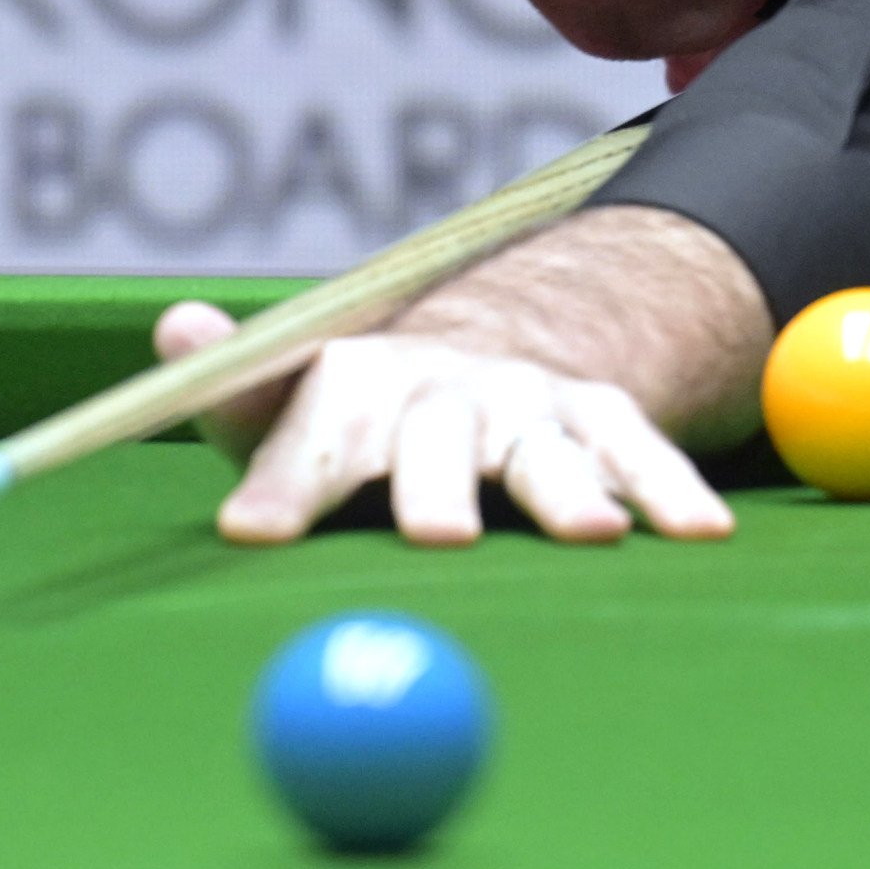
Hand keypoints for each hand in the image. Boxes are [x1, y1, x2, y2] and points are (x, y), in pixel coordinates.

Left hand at [151, 305, 731, 546]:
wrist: (487, 351)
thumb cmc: (365, 414)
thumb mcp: (290, 403)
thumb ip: (234, 391)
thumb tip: (174, 330)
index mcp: (352, 389)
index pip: (311, 431)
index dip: (283, 481)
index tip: (249, 535)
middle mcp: (442, 391)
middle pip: (435, 437)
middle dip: (436, 484)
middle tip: (437, 538)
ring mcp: (528, 403)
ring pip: (547, 450)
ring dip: (568, 490)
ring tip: (591, 534)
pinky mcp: (601, 420)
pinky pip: (641, 453)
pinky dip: (669, 490)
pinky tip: (696, 533)